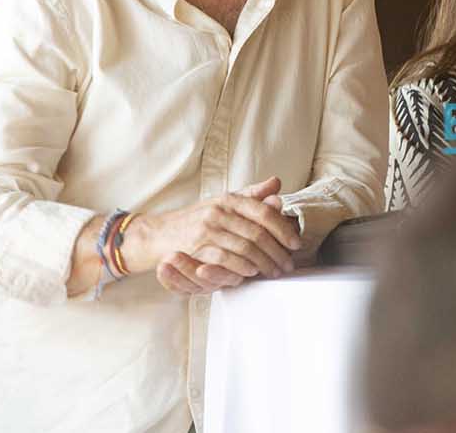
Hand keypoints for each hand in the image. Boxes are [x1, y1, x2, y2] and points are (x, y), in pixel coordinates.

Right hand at [133, 176, 298, 294]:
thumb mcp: (224, 202)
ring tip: (274, 271)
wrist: (160, 234)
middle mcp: (219, 212)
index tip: (295, 243)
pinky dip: (243, 268)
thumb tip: (277, 184)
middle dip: (277, 252)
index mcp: (229, 199)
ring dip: (264, 263)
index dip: (282, 229)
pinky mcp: (197, 248)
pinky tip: (252, 273)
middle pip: (258, 233)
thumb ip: (251, 195)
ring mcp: (207, 230)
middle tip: (288, 264)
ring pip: (245, 248)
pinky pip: (227, 260)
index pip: (263, 212)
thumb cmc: (197, 219)